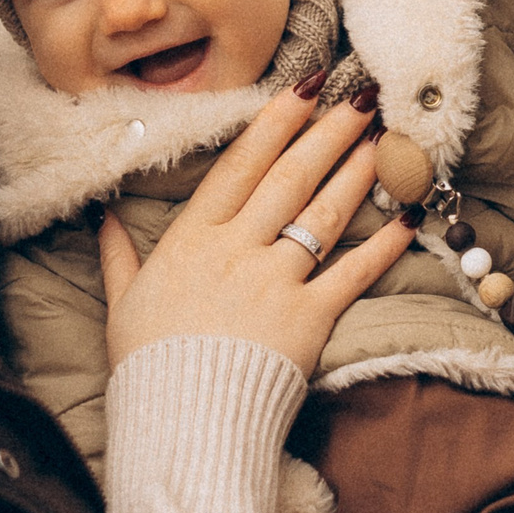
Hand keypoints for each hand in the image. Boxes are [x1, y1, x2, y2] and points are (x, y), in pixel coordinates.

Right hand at [99, 83, 419, 373]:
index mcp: (193, 239)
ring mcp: (275, 282)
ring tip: (386, 141)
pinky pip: (352, 273)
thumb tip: (106, 217)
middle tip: (362, 95)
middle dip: (329, 131)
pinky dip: (383, 245)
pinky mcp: (308, 320)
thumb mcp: (123, 305)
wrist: (180, 427)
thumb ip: (120, 257)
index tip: (304, 86)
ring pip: (324, 213)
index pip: (241, 164)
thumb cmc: (148, 368)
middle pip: (291, 177)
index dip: (276, 121)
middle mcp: (237, 249)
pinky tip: (407, 218)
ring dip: (359, 172)